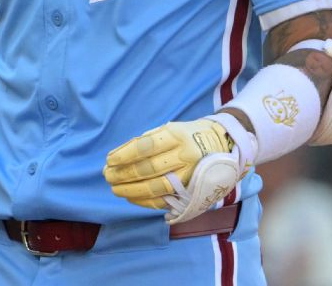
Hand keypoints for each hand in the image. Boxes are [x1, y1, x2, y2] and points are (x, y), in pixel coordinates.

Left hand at [103, 117, 248, 223]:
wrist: (223, 144)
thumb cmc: (188, 135)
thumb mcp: (170, 129)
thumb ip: (146, 141)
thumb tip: (117, 155)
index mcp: (177, 135)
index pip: (145, 146)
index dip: (125, 154)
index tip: (109, 160)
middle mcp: (185, 155)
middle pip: (148, 168)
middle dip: (123, 174)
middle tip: (108, 176)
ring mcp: (190, 174)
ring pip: (156, 187)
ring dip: (131, 190)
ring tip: (115, 188)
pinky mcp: (192, 190)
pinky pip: (165, 199)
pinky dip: (145, 201)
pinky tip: (131, 198)